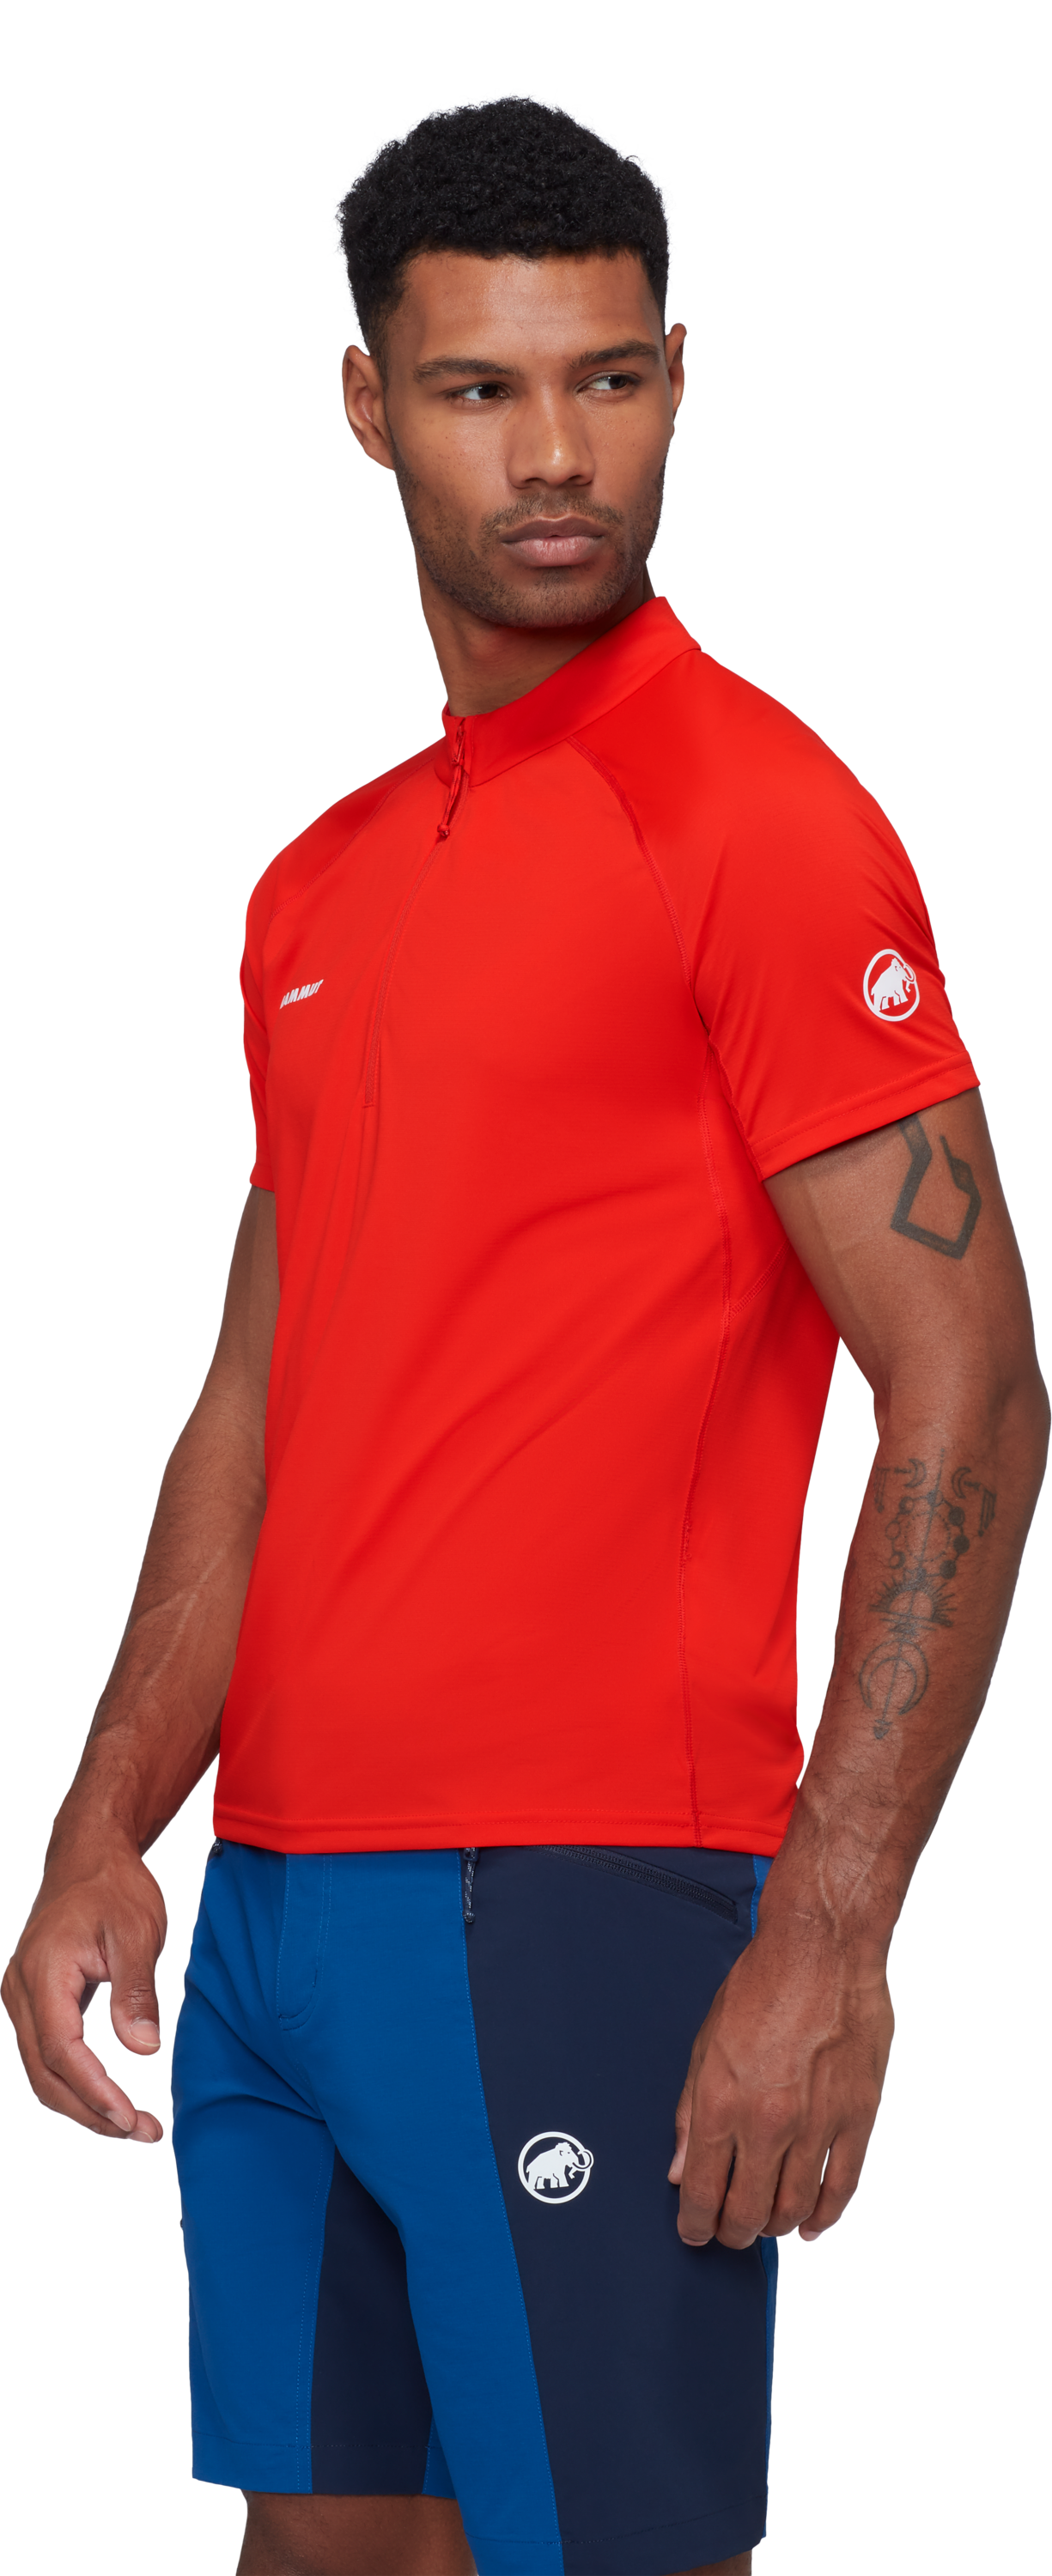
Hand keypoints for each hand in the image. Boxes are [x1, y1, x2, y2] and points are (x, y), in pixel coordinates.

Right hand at [2, 1833, 168, 2142]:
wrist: (89, 1854)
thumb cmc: (115, 1888)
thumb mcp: (136, 1932)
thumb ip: (135, 1991)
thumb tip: (143, 2050)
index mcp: (43, 1974)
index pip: (62, 2052)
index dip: (95, 2092)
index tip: (131, 2120)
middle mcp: (20, 1991)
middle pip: (45, 2074)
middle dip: (91, 2112)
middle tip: (143, 2133)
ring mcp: (22, 1997)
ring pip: (42, 2072)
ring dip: (84, 2104)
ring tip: (134, 2125)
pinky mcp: (33, 2001)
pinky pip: (47, 2056)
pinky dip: (76, 2084)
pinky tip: (111, 2097)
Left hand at [668, 1911, 894, 2246]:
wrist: (822, 1949)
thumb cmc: (760, 1986)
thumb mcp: (705, 2043)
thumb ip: (689, 2112)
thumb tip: (679, 2169)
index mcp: (720, 2102)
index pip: (701, 2191)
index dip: (695, 2223)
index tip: (694, 2231)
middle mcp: (767, 2123)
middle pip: (748, 2212)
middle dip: (733, 2232)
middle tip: (729, 2232)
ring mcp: (816, 2125)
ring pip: (794, 2208)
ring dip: (775, 2226)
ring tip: (766, 2222)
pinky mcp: (857, 2119)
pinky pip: (841, 2187)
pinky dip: (824, 2216)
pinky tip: (810, 2224)